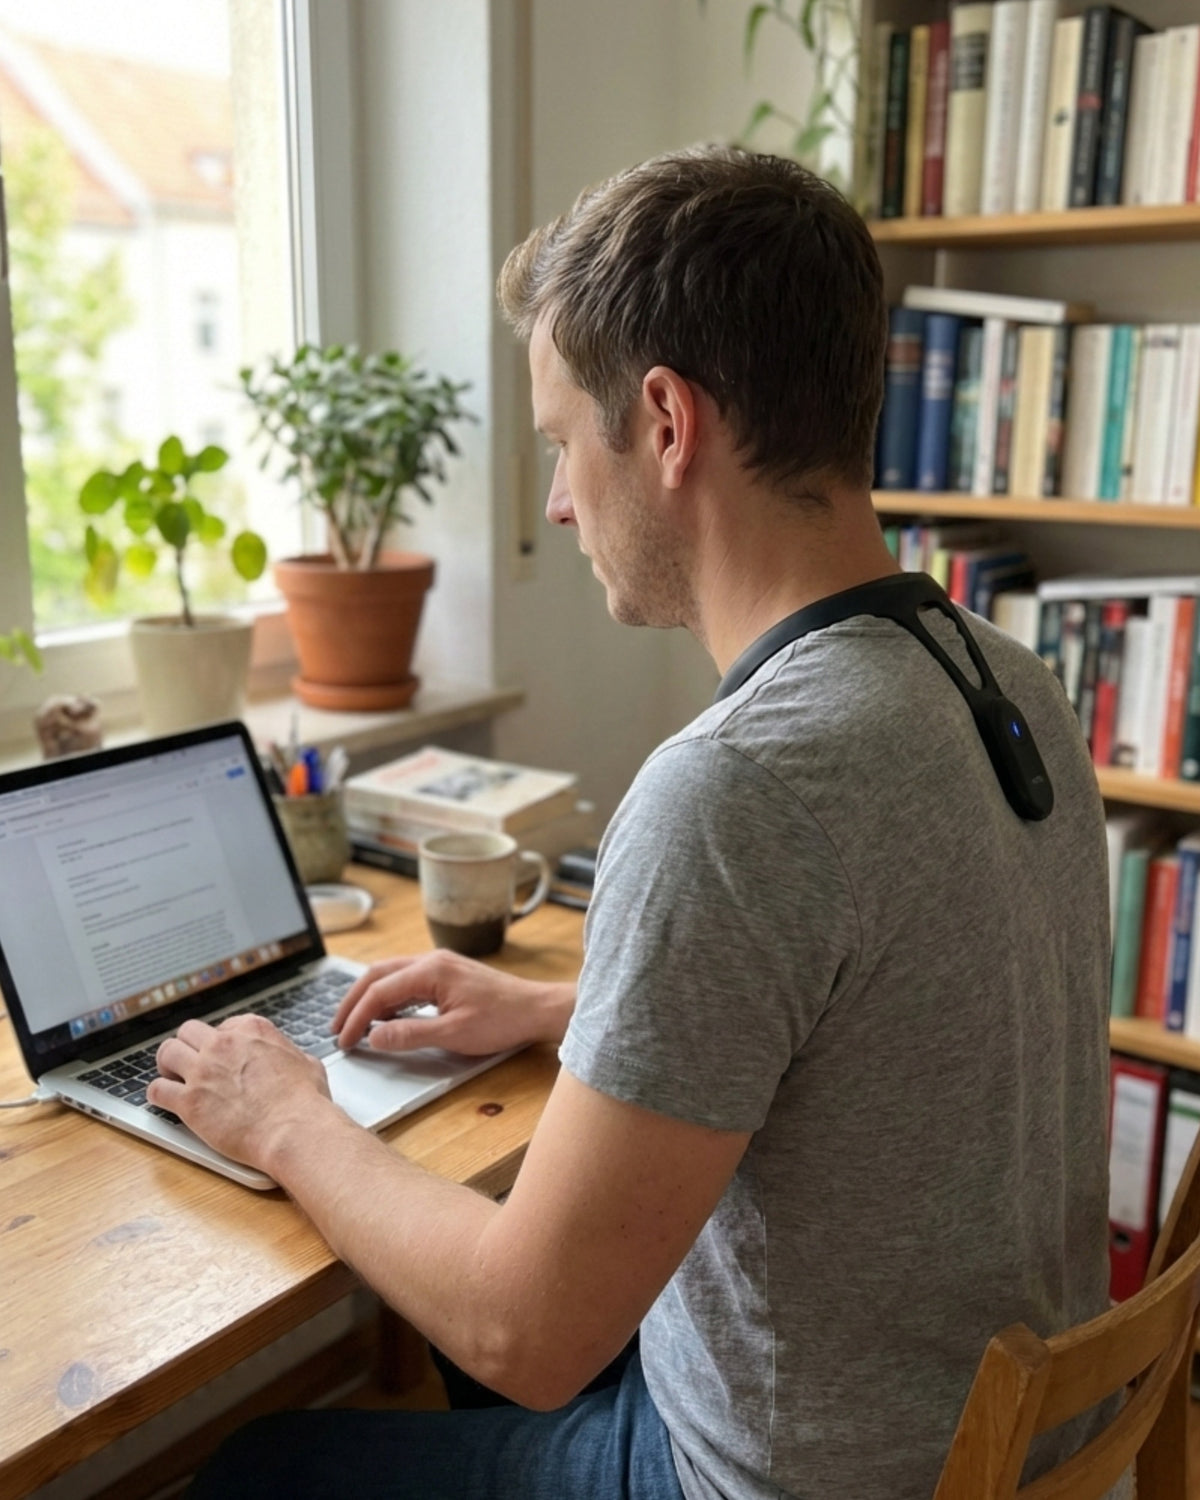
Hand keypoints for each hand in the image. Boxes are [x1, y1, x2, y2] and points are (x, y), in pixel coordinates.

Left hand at [149, 1014, 333, 1167]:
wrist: (293, 1130)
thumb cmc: (305, 1102)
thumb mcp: (307, 1063)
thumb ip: (289, 1055)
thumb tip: (293, 1061)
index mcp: (252, 1030)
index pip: (223, 1026)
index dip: (220, 1043)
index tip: (221, 1057)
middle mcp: (223, 1045)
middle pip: (188, 1032)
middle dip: (189, 1047)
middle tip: (191, 1064)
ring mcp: (203, 1071)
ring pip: (166, 1053)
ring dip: (167, 1065)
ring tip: (173, 1079)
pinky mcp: (189, 1102)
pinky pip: (156, 1090)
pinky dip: (158, 1094)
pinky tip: (166, 1101)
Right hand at [331, 950, 574, 1055]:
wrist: (536, 1009)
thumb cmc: (502, 1020)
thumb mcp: (453, 1034)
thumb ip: (410, 1034)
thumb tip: (373, 1037)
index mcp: (430, 970)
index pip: (378, 992)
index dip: (356, 1018)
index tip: (344, 1042)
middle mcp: (431, 960)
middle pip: (377, 975)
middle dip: (352, 1002)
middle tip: (337, 1029)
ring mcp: (439, 965)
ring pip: (390, 975)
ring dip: (369, 998)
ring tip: (354, 1025)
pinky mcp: (446, 975)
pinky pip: (407, 981)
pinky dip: (389, 998)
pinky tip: (386, 1018)